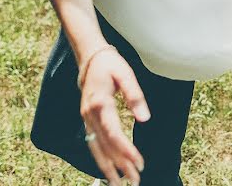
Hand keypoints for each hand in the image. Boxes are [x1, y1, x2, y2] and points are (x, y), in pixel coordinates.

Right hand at [80, 48, 150, 185]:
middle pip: (105, 146)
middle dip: (120, 165)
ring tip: (118, 185)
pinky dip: (100, 159)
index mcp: (100, 103)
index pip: (114, 134)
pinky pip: (93, 144)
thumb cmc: (110, 64)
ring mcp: (86, 118)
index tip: (139, 163)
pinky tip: (108, 170)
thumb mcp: (126, 74)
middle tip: (135, 181)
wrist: (89, 58)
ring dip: (108, 168)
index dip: (126, 150)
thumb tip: (145, 118)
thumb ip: (135, 95)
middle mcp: (90, 115)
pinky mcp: (87, 120)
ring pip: (96, 148)